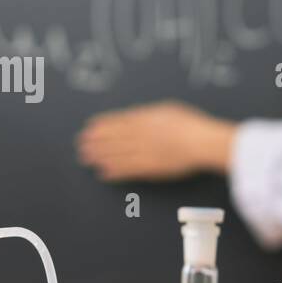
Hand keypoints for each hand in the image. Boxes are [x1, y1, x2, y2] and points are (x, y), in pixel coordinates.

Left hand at [77, 100, 235, 180]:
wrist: (200, 142)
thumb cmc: (191, 125)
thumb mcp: (169, 109)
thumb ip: (151, 113)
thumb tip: (140, 115)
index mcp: (144, 119)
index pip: (117, 122)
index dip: (102, 125)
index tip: (90, 127)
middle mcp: (138, 135)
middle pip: (111, 138)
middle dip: (94, 141)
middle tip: (81, 144)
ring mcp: (142, 152)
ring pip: (114, 154)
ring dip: (99, 156)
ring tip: (86, 159)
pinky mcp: (148, 168)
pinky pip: (126, 170)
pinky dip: (113, 172)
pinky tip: (103, 173)